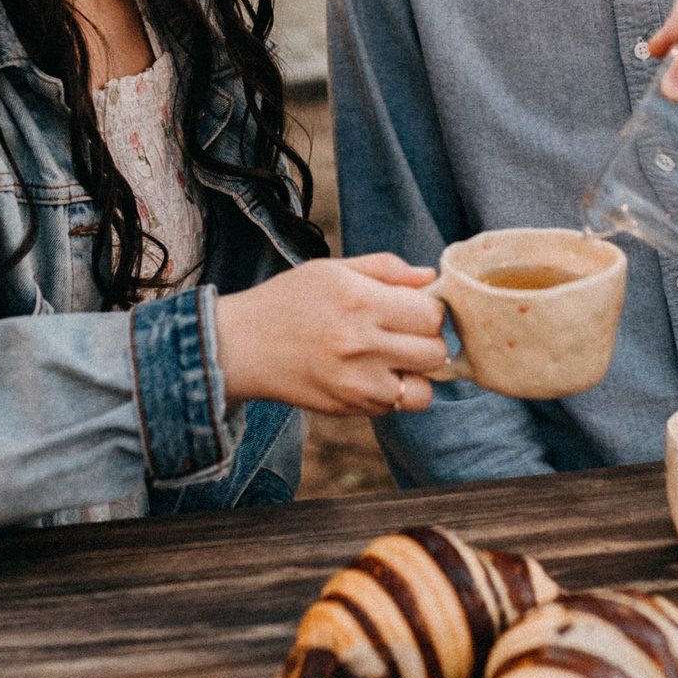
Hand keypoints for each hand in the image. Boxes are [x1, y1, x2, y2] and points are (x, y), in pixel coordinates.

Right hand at [214, 254, 451, 416]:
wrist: (242, 347)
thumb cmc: (287, 301)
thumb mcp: (333, 270)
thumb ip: (386, 269)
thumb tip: (431, 277)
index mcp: (362, 302)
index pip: (432, 315)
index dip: (428, 310)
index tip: (412, 308)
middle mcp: (362, 345)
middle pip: (435, 352)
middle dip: (426, 341)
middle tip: (403, 333)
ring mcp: (357, 383)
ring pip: (424, 389)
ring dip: (415, 375)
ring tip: (392, 359)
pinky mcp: (349, 408)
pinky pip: (396, 406)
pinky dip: (393, 392)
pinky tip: (370, 374)